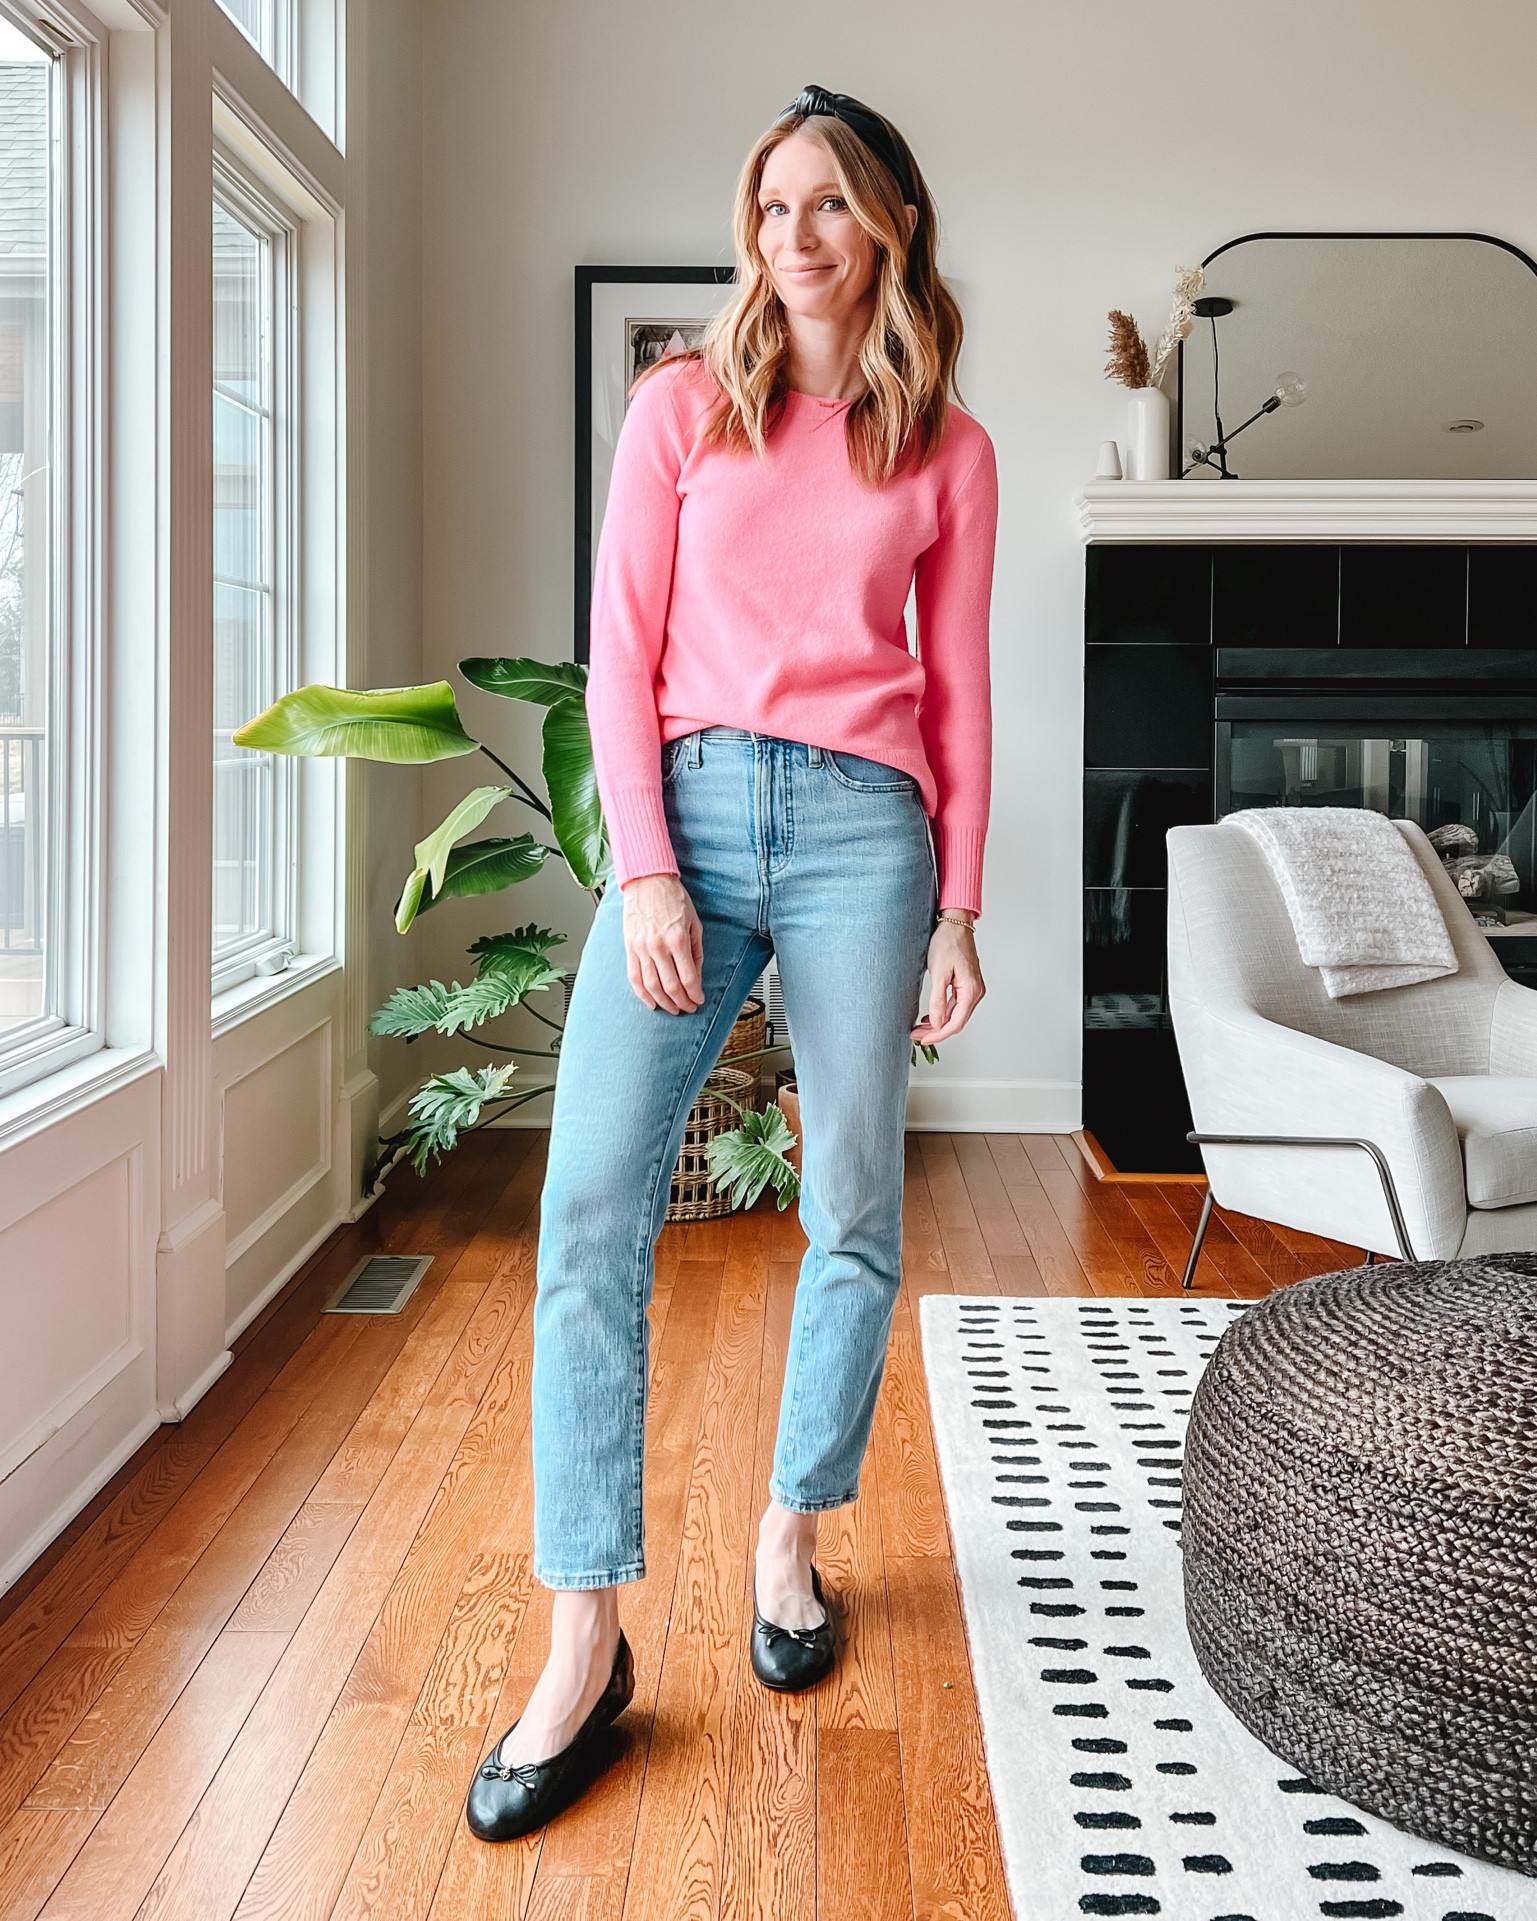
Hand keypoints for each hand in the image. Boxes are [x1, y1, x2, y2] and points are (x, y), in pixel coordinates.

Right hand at [622, 874, 704, 1013]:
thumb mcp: (694, 922)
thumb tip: (696, 975)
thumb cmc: (673, 898)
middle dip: (682, 1002)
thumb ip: (696, 951)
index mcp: (677, 939)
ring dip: (664, 1002)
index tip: (699, 1000)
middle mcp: (658, 946)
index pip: (688, 977)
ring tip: (673, 1008)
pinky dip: (642, 994)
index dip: (695, 994)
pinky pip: (634, 977)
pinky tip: (651, 1003)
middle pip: (670, 986)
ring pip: (651, 986)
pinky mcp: (629, 948)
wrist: (647, 880)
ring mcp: (641, 948)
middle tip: (689, 1008)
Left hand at [911, 919, 983, 1045]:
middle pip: (957, 1022)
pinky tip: (931, 1017)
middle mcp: (976, 992)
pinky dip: (943, 1013)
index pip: (955, 1023)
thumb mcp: (939, 972)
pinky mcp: (967, 985)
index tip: (922, 1039)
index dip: (938, 1035)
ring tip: (920, 1028)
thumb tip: (937, 1023)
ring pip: (956, 1015)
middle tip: (916, 1036)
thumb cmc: (948, 942)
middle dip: (936, 1032)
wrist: (956, 924)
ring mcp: (973, 989)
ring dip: (939, 1024)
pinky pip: (956, 1006)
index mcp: (971, 991)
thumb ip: (938, 1000)